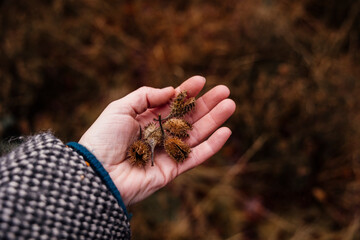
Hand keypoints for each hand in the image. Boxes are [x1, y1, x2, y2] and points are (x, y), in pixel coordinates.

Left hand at [79, 76, 235, 204]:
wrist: (97, 173)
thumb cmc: (104, 138)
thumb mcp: (120, 108)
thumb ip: (146, 96)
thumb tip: (172, 90)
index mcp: (146, 119)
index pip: (172, 103)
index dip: (187, 91)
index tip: (201, 80)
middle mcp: (159, 134)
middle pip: (188, 117)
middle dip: (207, 104)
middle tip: (225, 90)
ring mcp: (166, 152)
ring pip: (196, 134)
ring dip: (214, 120)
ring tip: (230, 105)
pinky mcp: (172, 170)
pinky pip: (195, 157)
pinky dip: (212, 146)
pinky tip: (226, 132)